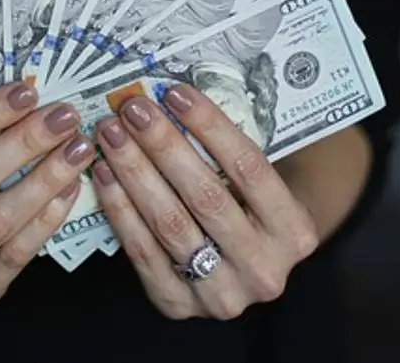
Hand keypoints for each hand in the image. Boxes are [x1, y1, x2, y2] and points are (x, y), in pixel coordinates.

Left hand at [91, 86, 318, 319]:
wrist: (250, 267)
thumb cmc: (253, 209)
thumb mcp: (262, 182)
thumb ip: (228, 151)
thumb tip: (172, 98)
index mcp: (295, 232)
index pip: (249, 168)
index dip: (209, 126)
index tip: (174, 93)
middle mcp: (264, 270)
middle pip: (205, 196)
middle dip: (163, 145)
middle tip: (132, 109)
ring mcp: (221, 295)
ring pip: (170, 224)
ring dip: (134, 172)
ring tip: (112, 134)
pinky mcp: (178, 306)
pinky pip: (142, 251)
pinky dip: (119, 208)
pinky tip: (105, 173)